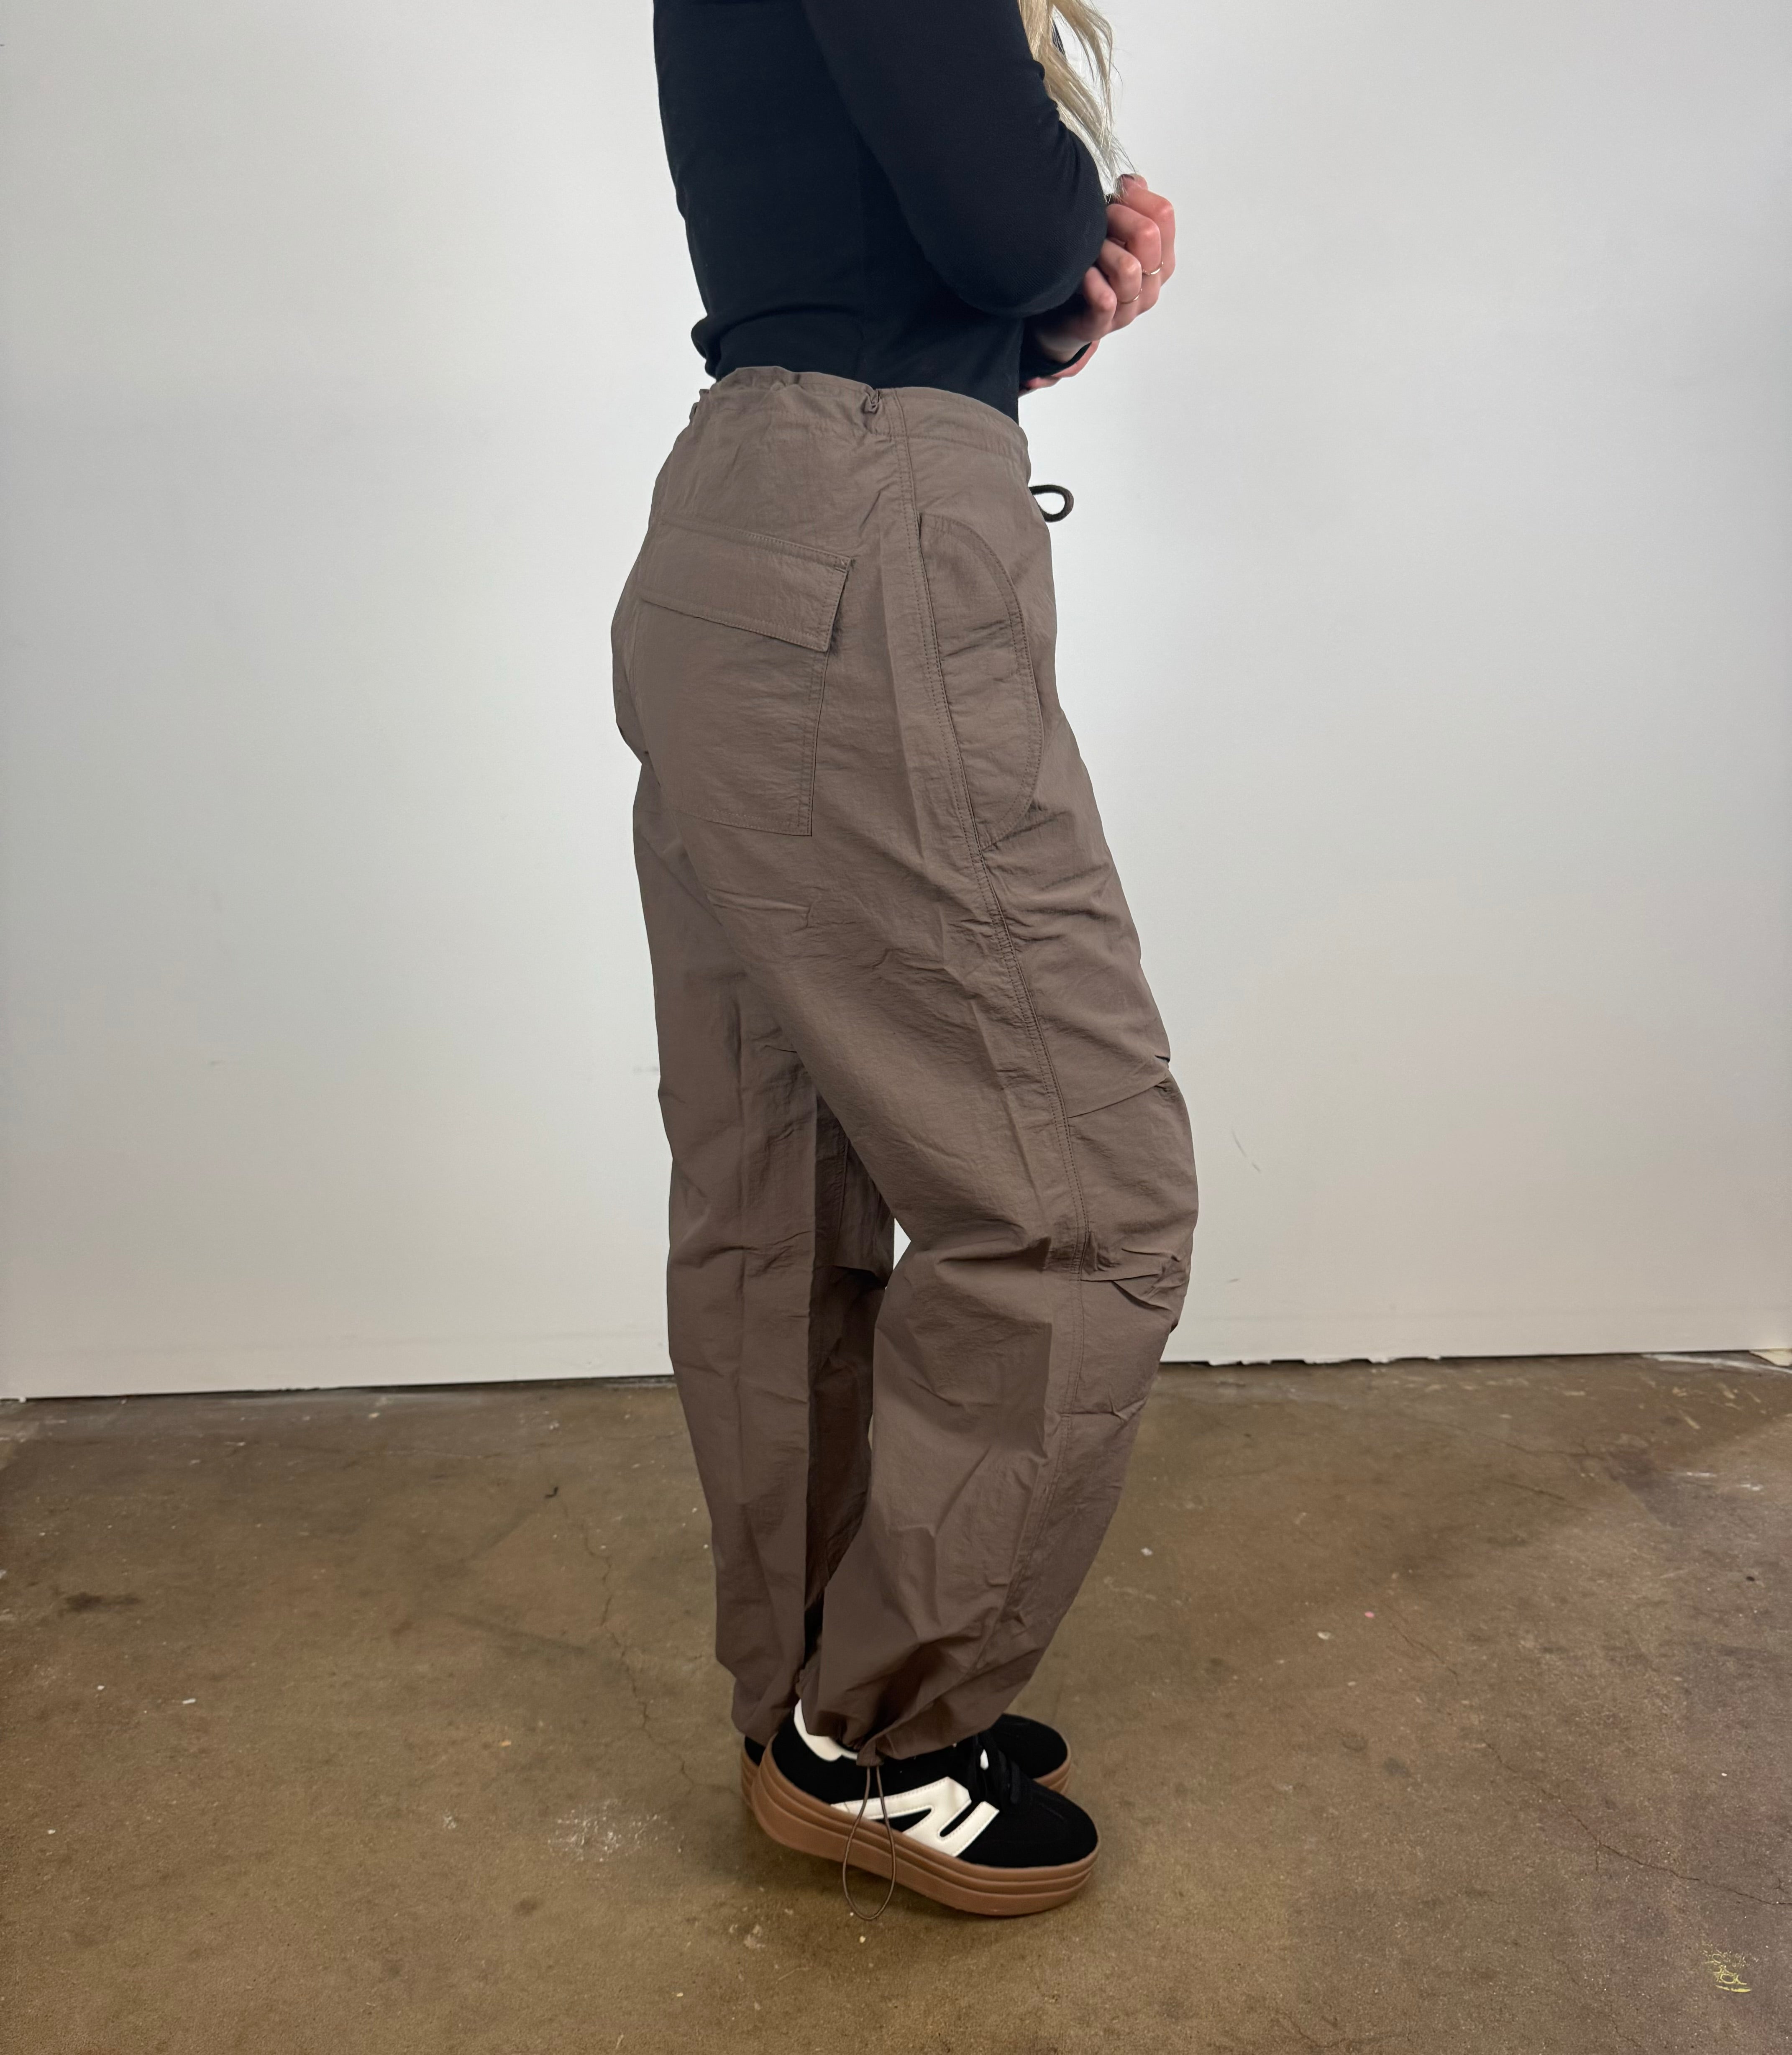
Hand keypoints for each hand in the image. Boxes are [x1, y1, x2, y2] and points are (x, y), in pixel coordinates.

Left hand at [1022, 173, 1177, 391]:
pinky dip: (1090, 282)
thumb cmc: (1089, 270)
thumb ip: (1128, 207)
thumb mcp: (1110, 233)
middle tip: (1097, 221)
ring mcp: (1128, 309)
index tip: (1114, 195)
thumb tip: (1133, 182)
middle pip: (1148, 236)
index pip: (1163, 215)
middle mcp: (1150, 285)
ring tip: (1086, 252)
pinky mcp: (1101, 326)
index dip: (1135, 197)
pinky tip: (1080, 274)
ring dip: (1102, 251)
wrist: (1059, 319)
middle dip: (1117, 218)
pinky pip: (1106, 300)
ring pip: (1129, 269)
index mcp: (1160, 259)